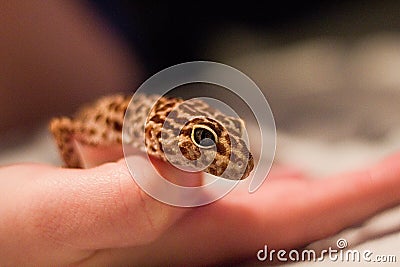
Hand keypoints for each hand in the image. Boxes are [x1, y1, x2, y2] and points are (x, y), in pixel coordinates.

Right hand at [1, 153, 399, 265]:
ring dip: (313, 196)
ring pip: (265, 211)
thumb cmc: (8, 242)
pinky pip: (229, 200)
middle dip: (349, 196)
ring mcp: (176, 234)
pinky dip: (263, 188)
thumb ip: (121, 202)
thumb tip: (189, 166)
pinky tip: (280, 184)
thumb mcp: (51, 221)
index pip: (291, 224)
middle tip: (395, 174)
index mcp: (178, 244)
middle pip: (293, 222)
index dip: (354, 195)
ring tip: (355, 184)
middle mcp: (188, 243)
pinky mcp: (157, 218)